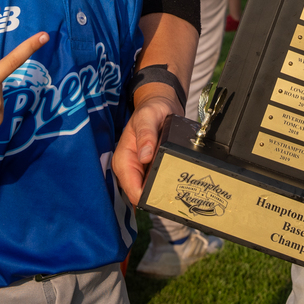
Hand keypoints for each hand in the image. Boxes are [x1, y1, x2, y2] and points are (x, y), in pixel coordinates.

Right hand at [112, 88, 181, 203]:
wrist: (159, 106)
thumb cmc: (151, 110)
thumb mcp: (148, 118)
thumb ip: (146, 135)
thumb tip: (144, 156)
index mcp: (123, 159)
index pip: (132, 189)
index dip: (146, 197)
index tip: (164, 197)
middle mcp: (129, 168)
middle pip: (141, 195)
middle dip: (156, 198)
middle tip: (177, 198)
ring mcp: (139, 171)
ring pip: (149, 192)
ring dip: (162, 194)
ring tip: (180, 194)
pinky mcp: (149, 171)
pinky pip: (156, 184)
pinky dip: (165, 187)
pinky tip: (178, 187)